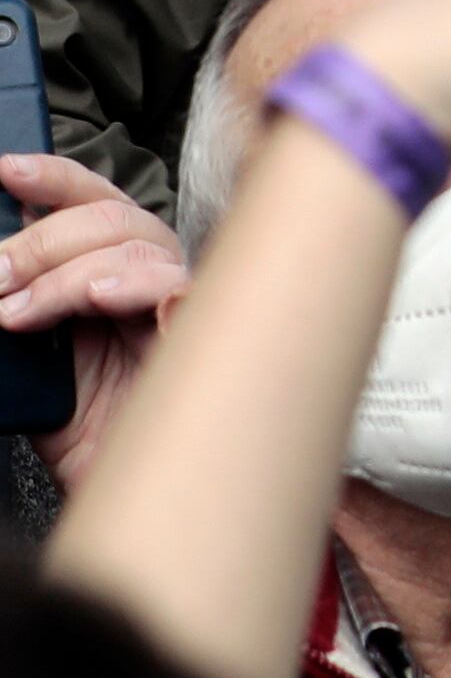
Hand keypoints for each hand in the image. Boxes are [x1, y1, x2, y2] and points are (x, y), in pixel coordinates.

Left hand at [0, 154, 184, 492]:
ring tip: (23, 313)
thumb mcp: (32, 367)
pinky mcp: (204, 340)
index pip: (95, 205)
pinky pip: (178, 285)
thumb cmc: (91, 444)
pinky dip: (131, 282)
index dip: (53, 179)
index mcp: (113, 281)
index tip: (5, 171)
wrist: (131, 506)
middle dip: (41, 238)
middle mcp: (152, 287)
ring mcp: (181, 311)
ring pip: (138, 242)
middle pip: (113, 216)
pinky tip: (99, 302)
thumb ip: (24, 317)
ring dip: (67, 270)